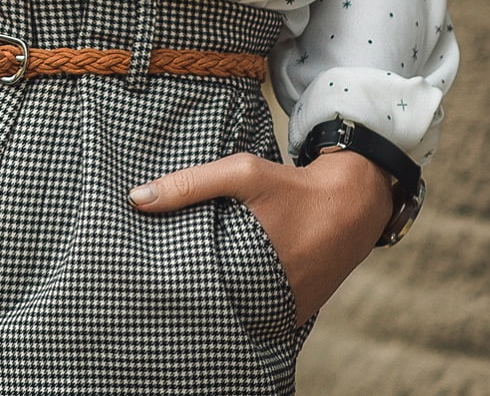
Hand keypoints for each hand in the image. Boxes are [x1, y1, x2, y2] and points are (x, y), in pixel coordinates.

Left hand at [128, 146, 391, 322]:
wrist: (353, 204)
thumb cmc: (292, 187)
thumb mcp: (241, 174)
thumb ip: (189, 184)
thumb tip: (135, 200)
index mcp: (252, 270)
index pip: (197, 291)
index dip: (173, 284)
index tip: (150, 274)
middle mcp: (270, 299)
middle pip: (216, 307)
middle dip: (192, 295)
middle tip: (161, 283)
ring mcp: (285, 311)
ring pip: (239, 313)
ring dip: (218, 301)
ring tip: (186, 287)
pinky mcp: (295, 313)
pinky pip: (261, 314)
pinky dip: (244, 304)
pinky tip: (223, 289)